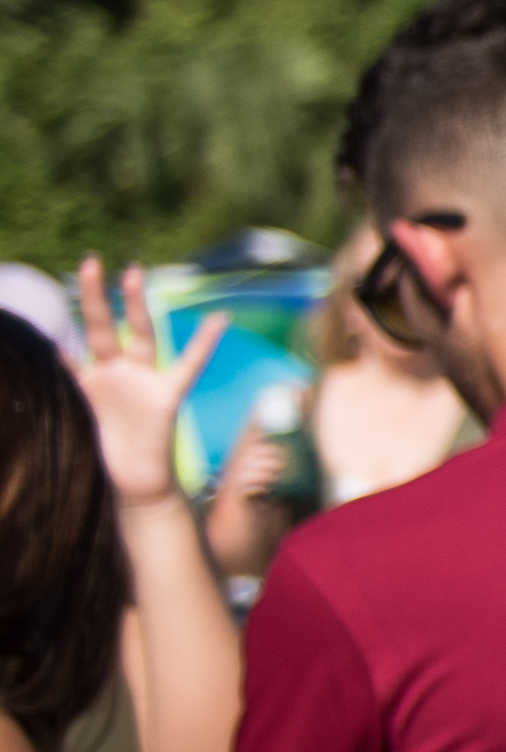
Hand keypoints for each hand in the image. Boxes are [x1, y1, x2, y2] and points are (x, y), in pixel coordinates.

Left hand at [67, 264, 216, 502]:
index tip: (45, 304)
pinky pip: (187, 365)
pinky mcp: (166, 396)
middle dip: (95, 296)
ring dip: (135, 303)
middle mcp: (113, 374)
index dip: (56, 329)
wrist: (131, 488)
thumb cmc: (98, 461)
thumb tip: (42, 355)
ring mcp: (140, 381)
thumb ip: (61, 391)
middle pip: (101, 327)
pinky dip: (203, 342)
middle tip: (89, 263)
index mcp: (85, 382)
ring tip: (133, 272)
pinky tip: (217, 320)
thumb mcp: (70, 421)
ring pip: (138, 334)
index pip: (68, 346)